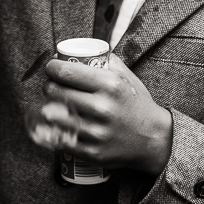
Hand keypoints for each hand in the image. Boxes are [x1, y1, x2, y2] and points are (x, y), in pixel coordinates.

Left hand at [26, 55, 173, 176]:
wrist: (154, 140)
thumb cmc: (136, 105)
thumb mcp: (126, 78)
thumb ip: (106, 60)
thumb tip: (78, 51)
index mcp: (110, 85)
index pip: (66, 71)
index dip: (52, 67)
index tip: (51, 67)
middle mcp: (102, 108)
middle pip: (56, 92)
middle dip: (49, 86)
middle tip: (51, 85)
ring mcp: (95, 132)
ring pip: (53, 116)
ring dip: (49, 108)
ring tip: (53, 104)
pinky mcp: (91, 152)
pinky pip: (60, 139)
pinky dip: (54, 131)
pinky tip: (56, 124)